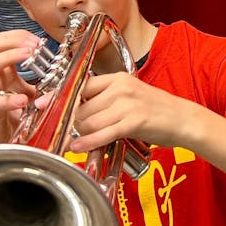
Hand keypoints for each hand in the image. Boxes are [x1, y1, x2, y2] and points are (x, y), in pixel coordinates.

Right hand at [0, 31, 40, 143]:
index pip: (1, 40)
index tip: (37, 39)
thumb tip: (61, 67)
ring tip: (27, 55)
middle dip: (12, 41)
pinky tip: (23, 99)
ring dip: (9, 57)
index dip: (19, 35)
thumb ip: (39, 79)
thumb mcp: (27, 91)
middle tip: (33, 45)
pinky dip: (10, 99)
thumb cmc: (11, 116)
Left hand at [69, 72, 199, 152]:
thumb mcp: (130, 95)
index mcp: (118, 78)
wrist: (183, 119)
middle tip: (63, 133)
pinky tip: (77, 148)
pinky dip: (88, 142)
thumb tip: (77, 110)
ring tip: (73, 142)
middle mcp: (121, 88)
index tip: (42, 103)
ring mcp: (128, 104)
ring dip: (78, 134)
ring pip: (89, 121)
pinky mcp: (134, 121)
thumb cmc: (155, 110)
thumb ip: (106, 98)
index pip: (82, 84)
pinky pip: (103, 133)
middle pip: (82, 106)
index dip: (60, 95)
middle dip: (71, 122)